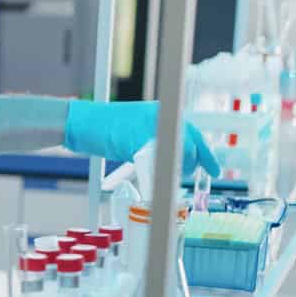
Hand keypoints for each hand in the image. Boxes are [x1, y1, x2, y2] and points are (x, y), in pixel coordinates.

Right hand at [61, 100, 220, 179]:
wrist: (80, 121)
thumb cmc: (102, 128)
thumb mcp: (138, 130)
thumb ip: (158, 140)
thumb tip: (174, 161)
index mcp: (163, 112)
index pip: (194, 135)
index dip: (206, 155)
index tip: (215, 171)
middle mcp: (161, 116)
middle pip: (190, 146)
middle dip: (189, 166)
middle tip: (181, 176)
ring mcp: (150, 128)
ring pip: (176, 155)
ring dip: (172, 171)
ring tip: (163, 177)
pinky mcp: (138, 141)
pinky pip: (155, 164)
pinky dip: (156, 177)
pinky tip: (154, 184)